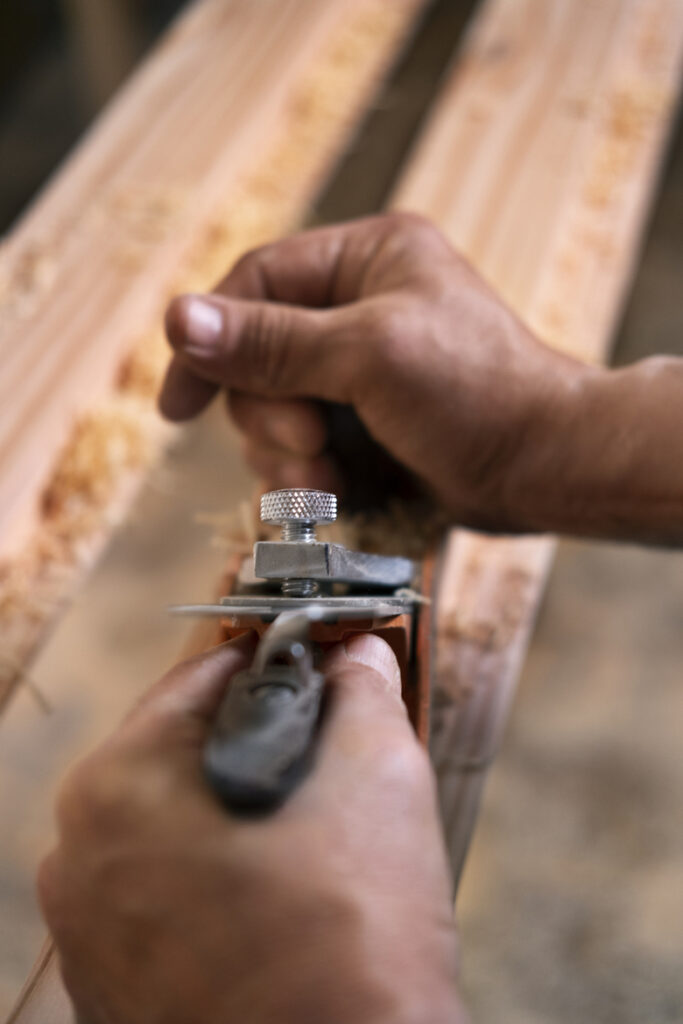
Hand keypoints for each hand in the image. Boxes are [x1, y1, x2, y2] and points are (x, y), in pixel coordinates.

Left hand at [38, 634, 463, 1023]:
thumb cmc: (353, 938)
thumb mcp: (377, 775)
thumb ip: (363, 691)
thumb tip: (358, 654)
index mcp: (119, 784)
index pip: (203, 679)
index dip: (279, 663)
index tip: (326, 670)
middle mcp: (78, 854)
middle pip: (183, 753)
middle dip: (261, 743)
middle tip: (330, 759)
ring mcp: (87, 930)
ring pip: (174, 825)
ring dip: (239, 815)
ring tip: (313, 838)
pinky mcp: (112, 988)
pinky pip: (165, 894)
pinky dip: (216, 880)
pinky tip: (280, 899)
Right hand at [159, 212, 589, 530]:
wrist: (546, 468)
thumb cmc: (476, 393)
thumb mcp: (368, 355)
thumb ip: (271, 342)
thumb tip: (178, 318)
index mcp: (365, 258)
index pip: (256, 283)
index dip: (209, 339)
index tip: (178, 404)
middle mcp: (358, 306)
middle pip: (257, 357)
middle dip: (271, 415)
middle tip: (308, 446)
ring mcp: (361, 370)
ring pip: (275, 411)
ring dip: (288, 455)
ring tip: (327, 477)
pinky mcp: (367, 423)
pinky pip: (305, 446)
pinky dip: (311, 476)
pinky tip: (340, 491)